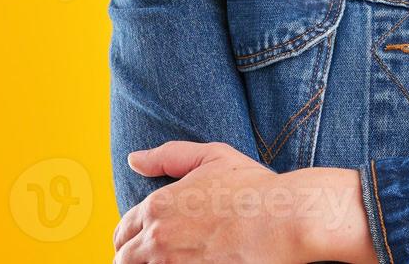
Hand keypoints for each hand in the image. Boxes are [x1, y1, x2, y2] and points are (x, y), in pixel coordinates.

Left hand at [113, 141, 305, 263]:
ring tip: (174, 261)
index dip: (130, 238)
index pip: (123, 232)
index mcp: (157, 206)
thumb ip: (168, 156)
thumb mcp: (212, 156)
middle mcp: (158, 238)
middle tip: (156, 258)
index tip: (143, 243)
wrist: (285, 219)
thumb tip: (134, 159)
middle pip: (124, 260)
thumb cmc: (253, 187)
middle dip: (134, 259)